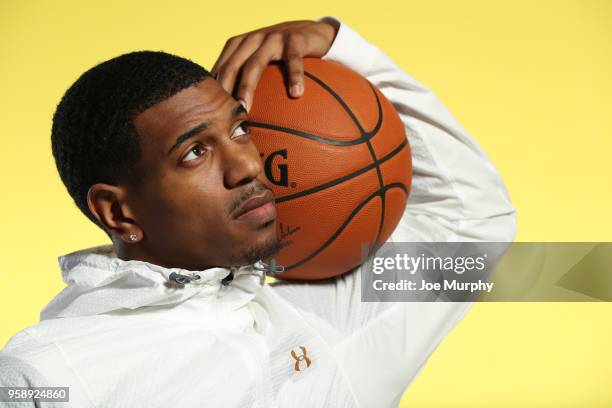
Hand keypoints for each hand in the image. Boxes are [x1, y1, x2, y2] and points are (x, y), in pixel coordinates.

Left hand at [211, 20, 337, 110]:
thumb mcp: (260, 61)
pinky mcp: (295, 39)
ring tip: (245, 108)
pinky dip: (294, 76)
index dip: (213, 89)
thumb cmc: (281, 54)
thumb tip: (231, 113)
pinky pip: (293, 59)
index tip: (209, 113)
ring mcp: (272, 38)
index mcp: (239, 46)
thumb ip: (245, 80)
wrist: (311, 30)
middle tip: (220, 115)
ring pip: (255, 64)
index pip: (221, 68)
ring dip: (247, 87)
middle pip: (232, 67)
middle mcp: (252, 40)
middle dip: (224, 90)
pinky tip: (296, 94)